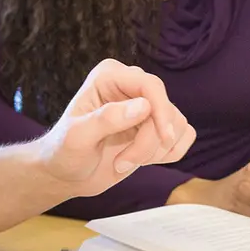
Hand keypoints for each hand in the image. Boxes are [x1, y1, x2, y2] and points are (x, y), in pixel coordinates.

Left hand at [38, 59, 195, 196]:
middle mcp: (131, 85)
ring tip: (123, 162)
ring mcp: (146, 106)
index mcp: (110, 76)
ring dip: (155, 152)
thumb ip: (107, 119)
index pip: (150, 84)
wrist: (67, 174)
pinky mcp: (157, 126)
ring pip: (177, 125)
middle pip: (165, 108)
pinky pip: (184, 136)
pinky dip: (168, 154)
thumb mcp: (77, 137)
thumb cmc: (65, 152)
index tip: (164, 137)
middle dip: (150, 141)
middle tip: (122, 163)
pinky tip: (141, 161)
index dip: (161, 111)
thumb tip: (144, 106)